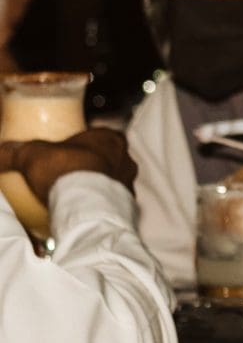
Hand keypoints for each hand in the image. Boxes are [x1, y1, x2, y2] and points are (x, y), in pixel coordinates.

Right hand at [0, 127, 137, 205]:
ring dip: (98, 185)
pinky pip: (114, 202)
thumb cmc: (64, 170)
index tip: (68, 149)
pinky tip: (83, 209)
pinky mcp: (129, 206)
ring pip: (113, 180)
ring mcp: (130, 183)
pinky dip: (101, 204)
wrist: (86, 205)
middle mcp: (127, 158)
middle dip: (92, 164)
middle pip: (109, 157)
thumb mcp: (31, 155)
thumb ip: (13, 152)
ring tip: (74, 193)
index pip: (101, 134)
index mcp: (110, 138)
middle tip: (69, 172)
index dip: (85, 141)